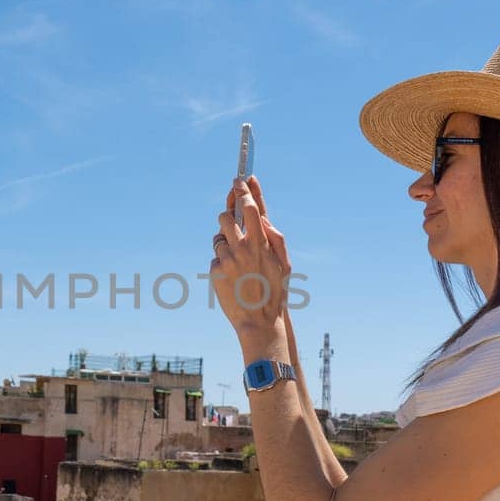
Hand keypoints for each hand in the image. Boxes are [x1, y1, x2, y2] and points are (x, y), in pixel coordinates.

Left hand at [210, 174, 292, 337]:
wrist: (259, 321)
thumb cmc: (275, 291)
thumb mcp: (284, 263)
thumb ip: (275, 238)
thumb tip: (262, 219)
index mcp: (262, 242)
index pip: (251, 207)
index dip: (244, 190)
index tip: (239, 179)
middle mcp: (243, 247)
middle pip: (226, 216)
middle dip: (227, 216)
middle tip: (232, 222)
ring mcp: (227, 259)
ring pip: (218, 237)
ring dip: (225, 242)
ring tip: (237, 261)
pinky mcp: (215, 270)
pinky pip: (216, 257)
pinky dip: (222, 263)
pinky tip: (233, 278)